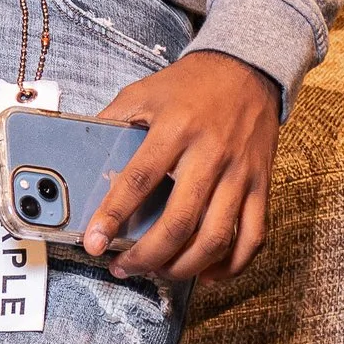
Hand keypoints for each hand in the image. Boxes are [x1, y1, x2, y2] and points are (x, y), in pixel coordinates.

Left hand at [82, 49, 279, 287]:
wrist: (247, 69)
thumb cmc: (191, 84)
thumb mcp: (145, 91)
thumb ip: (113, 121)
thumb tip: (82, 156)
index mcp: (176, 129)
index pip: (139, 180)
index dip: (113, 216)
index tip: (94, 242)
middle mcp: (210, 154)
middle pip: (179, 222)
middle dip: (147, 256)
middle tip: (124, 267)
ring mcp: (239, 173)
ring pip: (216, 238)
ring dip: (184, 267)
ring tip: (159, 272)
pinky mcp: (261, 185)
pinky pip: (252, 236)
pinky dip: (230, 265)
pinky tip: (206, 273)